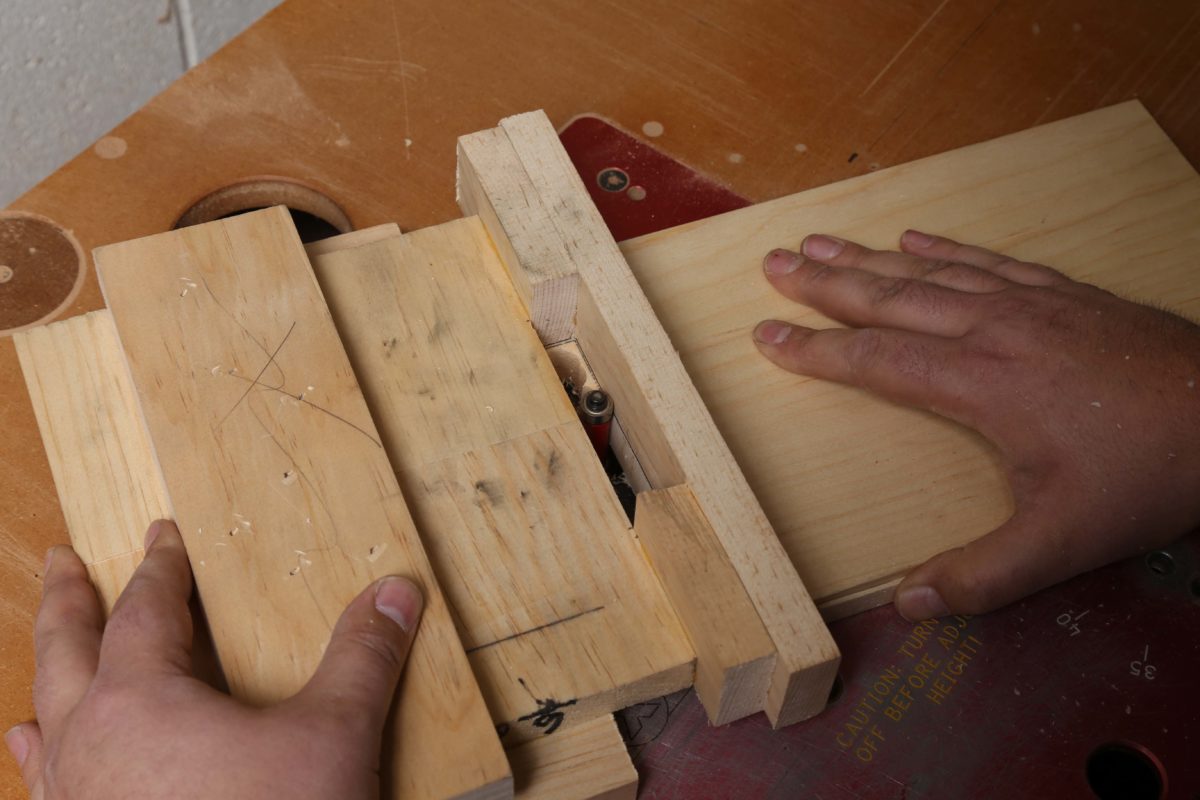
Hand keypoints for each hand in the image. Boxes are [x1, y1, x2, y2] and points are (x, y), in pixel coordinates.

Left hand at [5, 520, 422, 798]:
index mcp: (141, 700)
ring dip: (47, 675)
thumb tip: (396, 591)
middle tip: (61, 560)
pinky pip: (45, 785)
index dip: (161, 567)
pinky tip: (35, 757)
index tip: (162, 536)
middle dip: (67, 600)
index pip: (147, 610)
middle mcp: (89, 743)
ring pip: (46, 717)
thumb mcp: (332, 738)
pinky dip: (41, 758)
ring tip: (43, 657)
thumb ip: (363, 658)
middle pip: (67, 650)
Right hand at [753, 231, 1199, 620]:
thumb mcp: (1063, 544)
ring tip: (822, 240)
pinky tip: (918, 235)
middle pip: (892, 298)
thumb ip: (982, 576)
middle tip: (774, 262)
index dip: (816, 350)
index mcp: (983, 384)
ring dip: (872, 256)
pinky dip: (947, 247)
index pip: (879, 360)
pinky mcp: (1066, 294)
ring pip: (934, 270)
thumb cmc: (1148, 475)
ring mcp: (1032, 304)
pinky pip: (990, 260)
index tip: (765, 336)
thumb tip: (907, 604)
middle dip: (827, 282)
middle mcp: (996, 330)